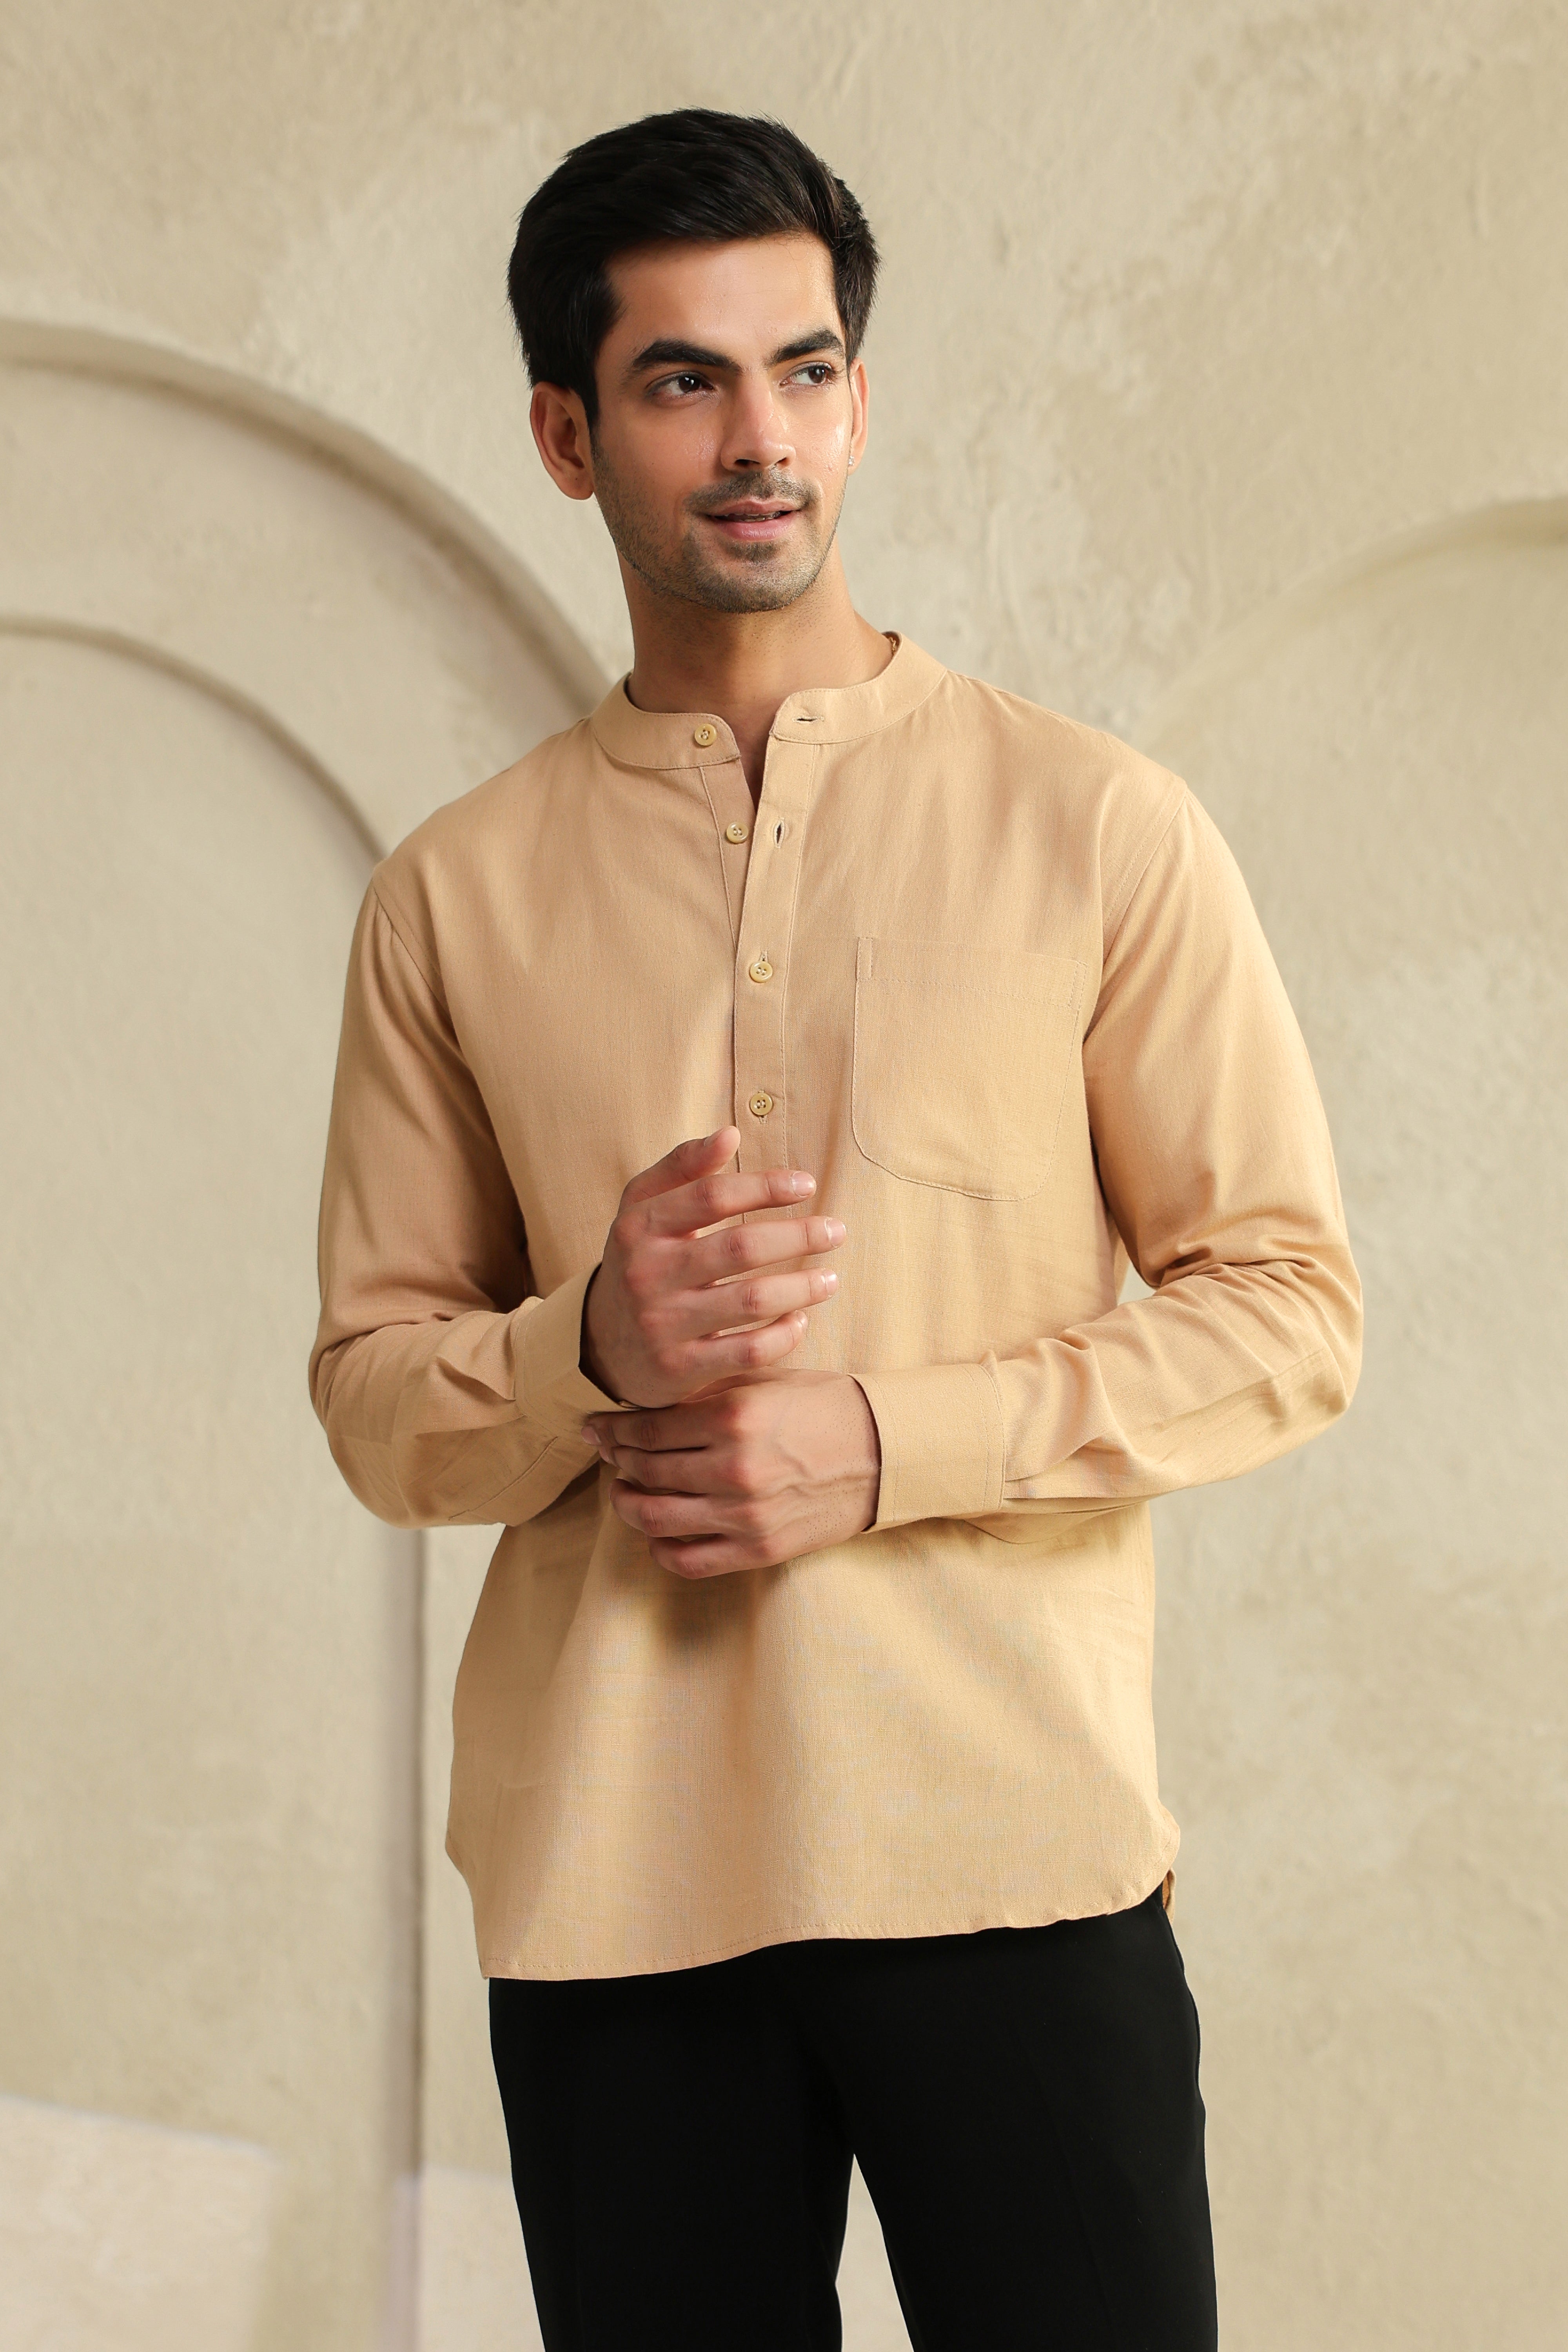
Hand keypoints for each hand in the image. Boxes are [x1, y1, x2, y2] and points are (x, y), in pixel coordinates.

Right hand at [582, 1127, 845, 1407]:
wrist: (599, 1345)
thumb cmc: (639, 1262)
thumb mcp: (642, 1209)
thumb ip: (682, 1166)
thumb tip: (730, 1133)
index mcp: (639, 1228)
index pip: (712, 1196)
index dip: (766, 1186)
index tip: (807, 1184)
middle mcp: (647, 1275)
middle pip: (741, 1247)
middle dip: (799, 1236)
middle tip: (836, 1231)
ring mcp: (663, 1325)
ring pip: (751, 1301)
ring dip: (802, 1287)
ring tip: (830, 1278)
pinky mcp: (680, 1369)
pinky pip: (748, 1352)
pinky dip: (784, 1335)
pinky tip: (799, 1319)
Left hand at [583, 1370, 881, 1578]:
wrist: (882, 1451)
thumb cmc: (823, 1406)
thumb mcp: (765, 1380)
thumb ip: (708, 1390)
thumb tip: (648, 1402)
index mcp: (734, 1416)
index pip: (648, 1428)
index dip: (614, 1428)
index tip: (597, 1426)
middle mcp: (734, 1467)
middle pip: (646, 1470)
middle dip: (616, 1460)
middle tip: (607, 1454)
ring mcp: (745, 1514)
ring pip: (655, 1517)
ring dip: (626, 1504)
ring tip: (622, 1492)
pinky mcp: (758, 1549)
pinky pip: (689, 1560)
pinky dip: (660, 1549)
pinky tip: (655, 1533)